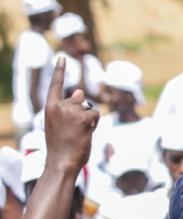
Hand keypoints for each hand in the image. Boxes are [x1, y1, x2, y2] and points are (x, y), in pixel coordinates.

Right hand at [44, 58, 99, 173]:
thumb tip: (80, 90)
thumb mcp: (61, 122)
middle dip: (81, 112)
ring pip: (89, 107)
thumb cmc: (61, 144)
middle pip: (79, 99)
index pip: (55, 85)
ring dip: (89, 119)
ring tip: (79, 133)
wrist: (62, 161)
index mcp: (50, 107)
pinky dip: (94, 123)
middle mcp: (60, 106)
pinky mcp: (84, 118)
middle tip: (73, 130)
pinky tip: (86, 133)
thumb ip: (69, 107)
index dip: (59, 71)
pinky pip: (95, 114)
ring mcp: (72, 111)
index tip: (61, 57)